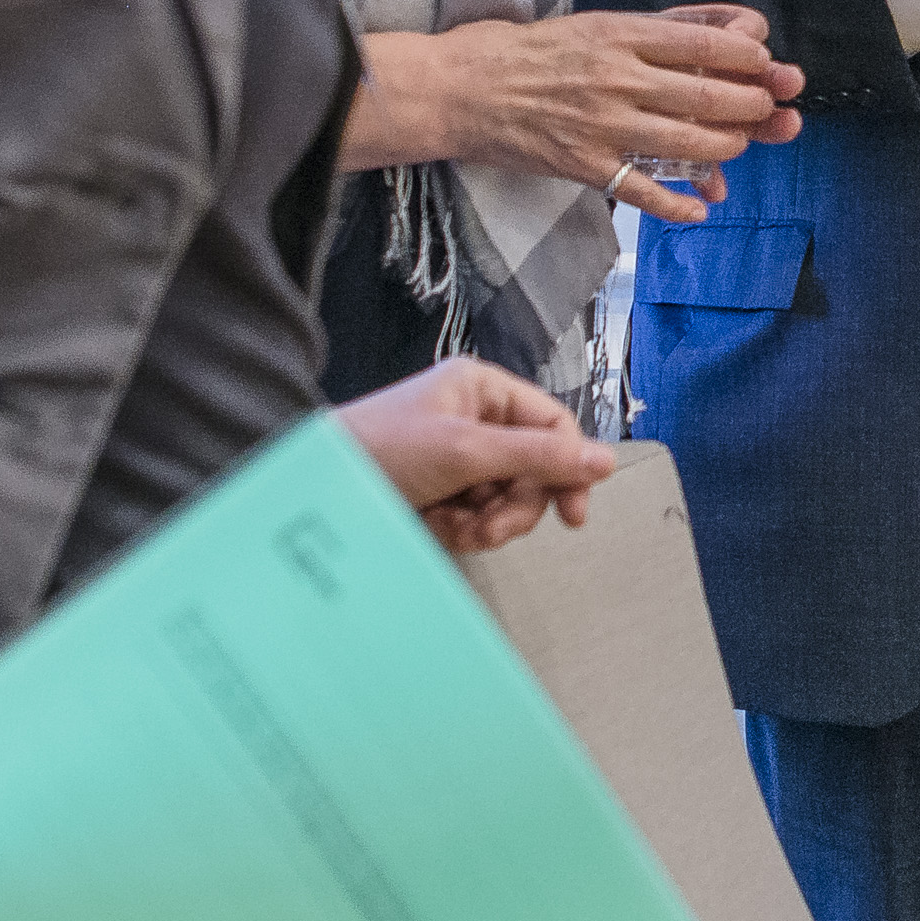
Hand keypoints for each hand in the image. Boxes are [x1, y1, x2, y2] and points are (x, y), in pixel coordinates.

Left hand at [341, 355, 615, 556]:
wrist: (314, 490)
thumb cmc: (379, 450)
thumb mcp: (465, 450)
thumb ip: (538, 456)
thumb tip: (605, 460)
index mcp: (483, 390)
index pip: (552, 426)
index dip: (569, 468)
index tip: (572, 515)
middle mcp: (474, 419)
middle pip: (532, 471)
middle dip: (514, 506)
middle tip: (489, 528)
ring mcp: (456, 459)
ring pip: (505, 500)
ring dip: (486, 523)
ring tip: (454, 529)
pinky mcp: (438, 493)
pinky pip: (475, 517)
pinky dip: (461, 530)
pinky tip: (435, 528)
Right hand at [364, 8, 803, 224]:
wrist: (459, 87)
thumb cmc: (529, 50)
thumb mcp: (596, 23)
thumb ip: (660, 28)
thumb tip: (730, 28)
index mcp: (619, 34)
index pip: (703, 44)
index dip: (748, 59)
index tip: (770, 66)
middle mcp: (615, 78)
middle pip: (706, 95)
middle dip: (753, 106)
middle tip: (773, 110)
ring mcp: (600, 125)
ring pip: (685, 143)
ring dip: (726, 149)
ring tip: (737, 146)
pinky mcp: (582, 165)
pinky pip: (642, 190)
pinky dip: (678, 203)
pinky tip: (701, 207)